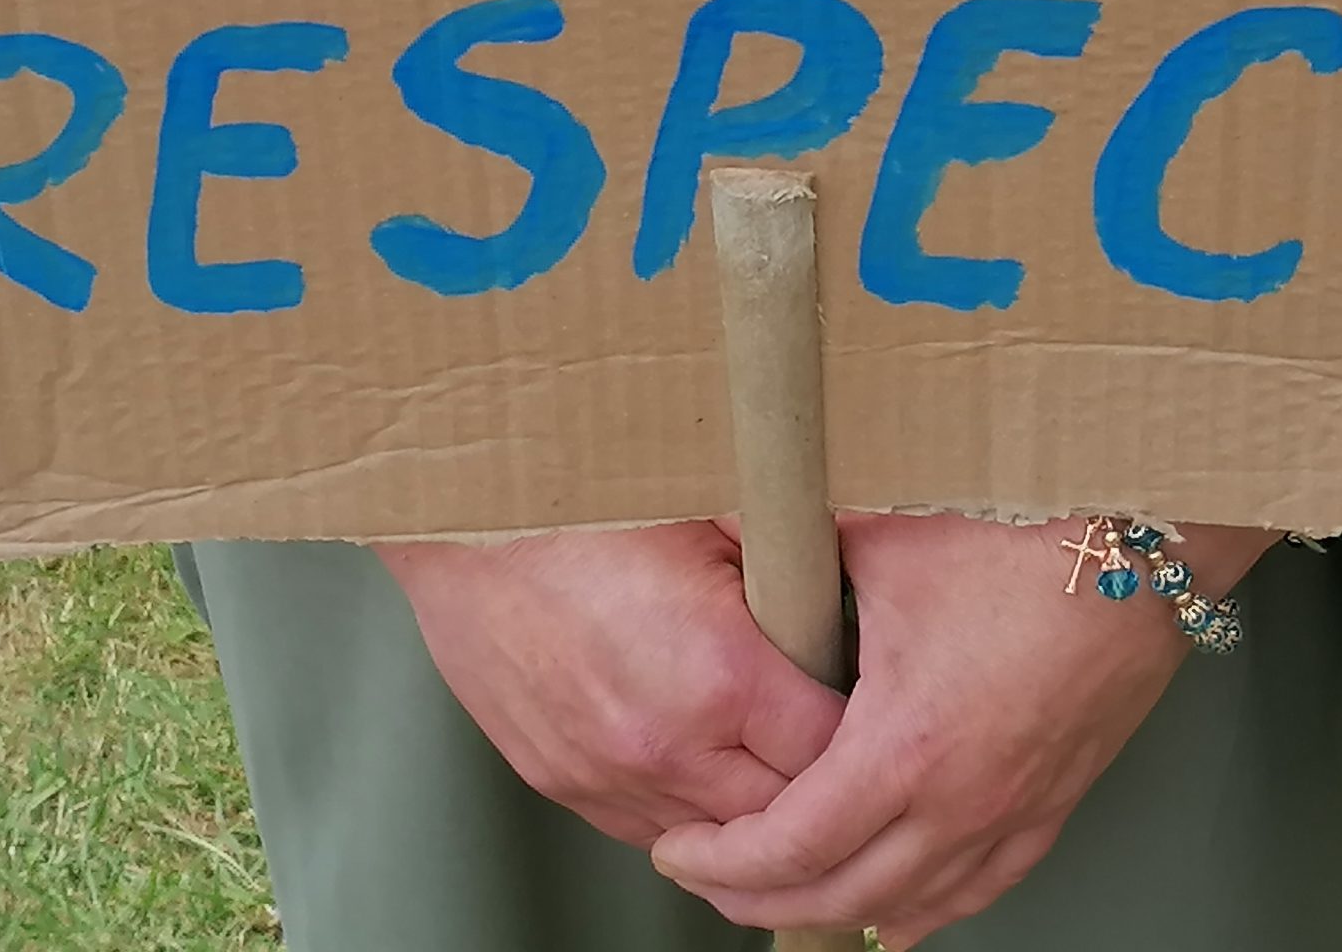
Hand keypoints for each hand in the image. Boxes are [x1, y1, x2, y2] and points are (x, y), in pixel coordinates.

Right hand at [379, 523, 846, 847]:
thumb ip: (791, 571)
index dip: (862, 728)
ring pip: (715, 837)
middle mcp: (661, 746)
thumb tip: (853, 580)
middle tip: (837, 733)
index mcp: (716, 675)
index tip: (875, 700)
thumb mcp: (718, 517)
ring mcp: (605, 776)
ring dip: (751, 803)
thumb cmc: (586, 505)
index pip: (831, 750)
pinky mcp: (563, 784)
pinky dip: (687, 804)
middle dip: (817, 781)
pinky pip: (651, 827)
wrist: (465, 524)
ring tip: (771, 746)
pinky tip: (702, 755)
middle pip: (782, 814)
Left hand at [651, 514, 1274, 946]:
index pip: (790, 847)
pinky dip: (928, 906)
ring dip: (838, 910)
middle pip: (842, 897)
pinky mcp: (1057, 797)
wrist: (1148, 537)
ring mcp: (1018, 807)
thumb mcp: (888, 528)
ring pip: (914, 905)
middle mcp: (965, 798)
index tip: (679, 848)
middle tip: (711, 877)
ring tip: (784, 896)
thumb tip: (718, 511)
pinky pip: (986, 885)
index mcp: (908, 744)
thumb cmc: (1031, 529)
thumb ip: (795, 539)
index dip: (720, 860)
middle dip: (759, 899)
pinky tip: (903, 912)